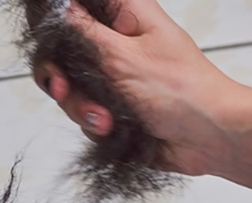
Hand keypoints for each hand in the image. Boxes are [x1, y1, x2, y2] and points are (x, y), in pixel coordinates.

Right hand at [34, 0, 251, 185]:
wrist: (205, 138)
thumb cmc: (182, 91)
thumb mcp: (123, 56)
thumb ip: (82, 32)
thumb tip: (56, 9)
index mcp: (123, 15)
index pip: (74, 6)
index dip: (53, 22)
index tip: (49, 42)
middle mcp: (114, 41)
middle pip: (61, 50)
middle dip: (58, 76)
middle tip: (63, 89)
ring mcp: (110, 73)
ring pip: (68, 85)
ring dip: (79, 105)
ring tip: (103, 119)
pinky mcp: (108, 103)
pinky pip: (80, 109)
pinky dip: (90, 122)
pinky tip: (110, 127)